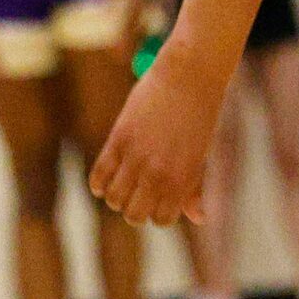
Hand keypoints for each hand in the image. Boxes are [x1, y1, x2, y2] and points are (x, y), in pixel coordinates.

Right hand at [90, 44, 223, 224]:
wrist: (189, 78)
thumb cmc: (199, 118)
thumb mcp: (200, 157)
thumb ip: (194, 190)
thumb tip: (199, 219)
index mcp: (182, 181)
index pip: (161, 220)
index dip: (158, 213)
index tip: (158, 200)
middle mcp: (158, 174)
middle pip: (133, 215)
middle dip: (134, 210)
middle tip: (138, 194)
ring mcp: (136, 157)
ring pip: (113, 198)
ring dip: (116, 197)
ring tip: (123, 184)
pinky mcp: (118, 139)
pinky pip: (99, 174)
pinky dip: (98, 184)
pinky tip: (105, 180)